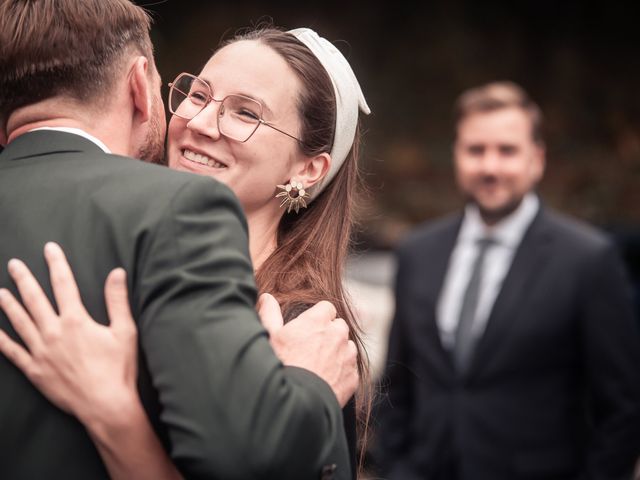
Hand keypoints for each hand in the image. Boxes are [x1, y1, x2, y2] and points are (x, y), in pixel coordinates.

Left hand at [0, 242, 138, 426]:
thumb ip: (117, 300)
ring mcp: (41, 352)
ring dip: (8, 304)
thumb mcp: (124, 330)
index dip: (57, 264)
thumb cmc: (119, 368)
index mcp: (76, 320)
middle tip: (14, 264)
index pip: (64, 284)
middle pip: (35, 299)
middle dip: (24, 279)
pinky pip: (12, 352)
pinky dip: (1, 340)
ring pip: (20, 322)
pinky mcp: (34, 370)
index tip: (50, 248)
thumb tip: (117, 272)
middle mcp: (54, 332)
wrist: (105, 404)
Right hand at [257, 293, 358, 406]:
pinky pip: (350, 369)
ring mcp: (348, 356)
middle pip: (339, 326)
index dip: (318, 317)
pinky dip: (342, 372)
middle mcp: (337, 334)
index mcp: (318, 321)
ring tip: (319, 365)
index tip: (309, 327)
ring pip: (348, 347)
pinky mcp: (353, 377)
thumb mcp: (269, 337)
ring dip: (338, 352)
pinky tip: (325, 380)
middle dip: (330, 333)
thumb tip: (267, 298)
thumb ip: (269, 313)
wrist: (295, 403)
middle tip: (312, 347)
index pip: (327, 307)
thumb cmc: (280, 366)